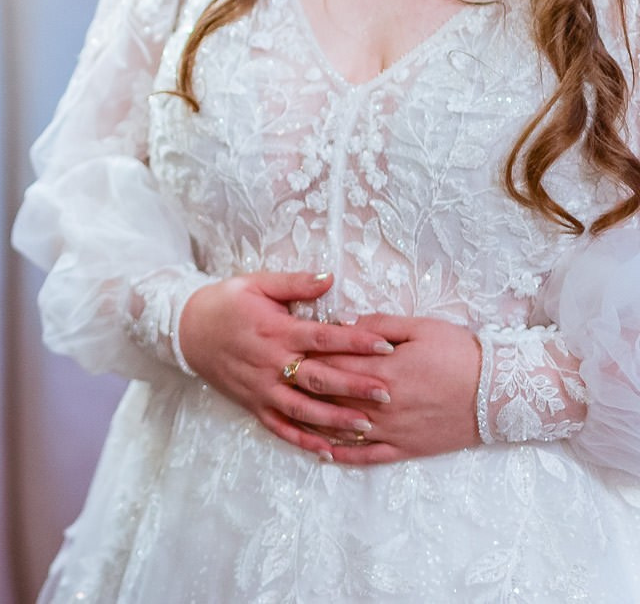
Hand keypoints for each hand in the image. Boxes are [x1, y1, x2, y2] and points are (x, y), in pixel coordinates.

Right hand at [177, 271, 397, 459]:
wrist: (186, 329)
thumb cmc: (226, 304)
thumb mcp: (257, 284)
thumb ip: (295, 284)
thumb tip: (331, 278)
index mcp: (276, 331)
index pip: (323, 337)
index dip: (355, 341)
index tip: (385, 345)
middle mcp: (271, 363)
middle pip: (318, 378)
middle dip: (355, 386)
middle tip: (389, 393)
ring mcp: (262, 388)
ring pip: (302, 409)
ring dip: (335, 419)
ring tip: (366, 426)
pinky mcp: (253, 404)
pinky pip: (280, 428)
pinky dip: (303, 442)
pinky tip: (328, 452)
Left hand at [292, 314, 481, 465]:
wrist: (501, 392)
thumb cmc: (461, 354)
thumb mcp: (420, 328)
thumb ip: (378, 325)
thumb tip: (344, 324)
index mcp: (384, 369)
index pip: (332, 360)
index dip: (306, 353)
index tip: (286, 346)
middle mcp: (382, 403)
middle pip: (330, 394)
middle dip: (302, 384)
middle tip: (278, 376)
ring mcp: (393, 429)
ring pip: (341, 427)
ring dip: (313, 420)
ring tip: (288, 412)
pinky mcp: (406, 448)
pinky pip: (367, 455)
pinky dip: (341, 454)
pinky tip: (321, 451)